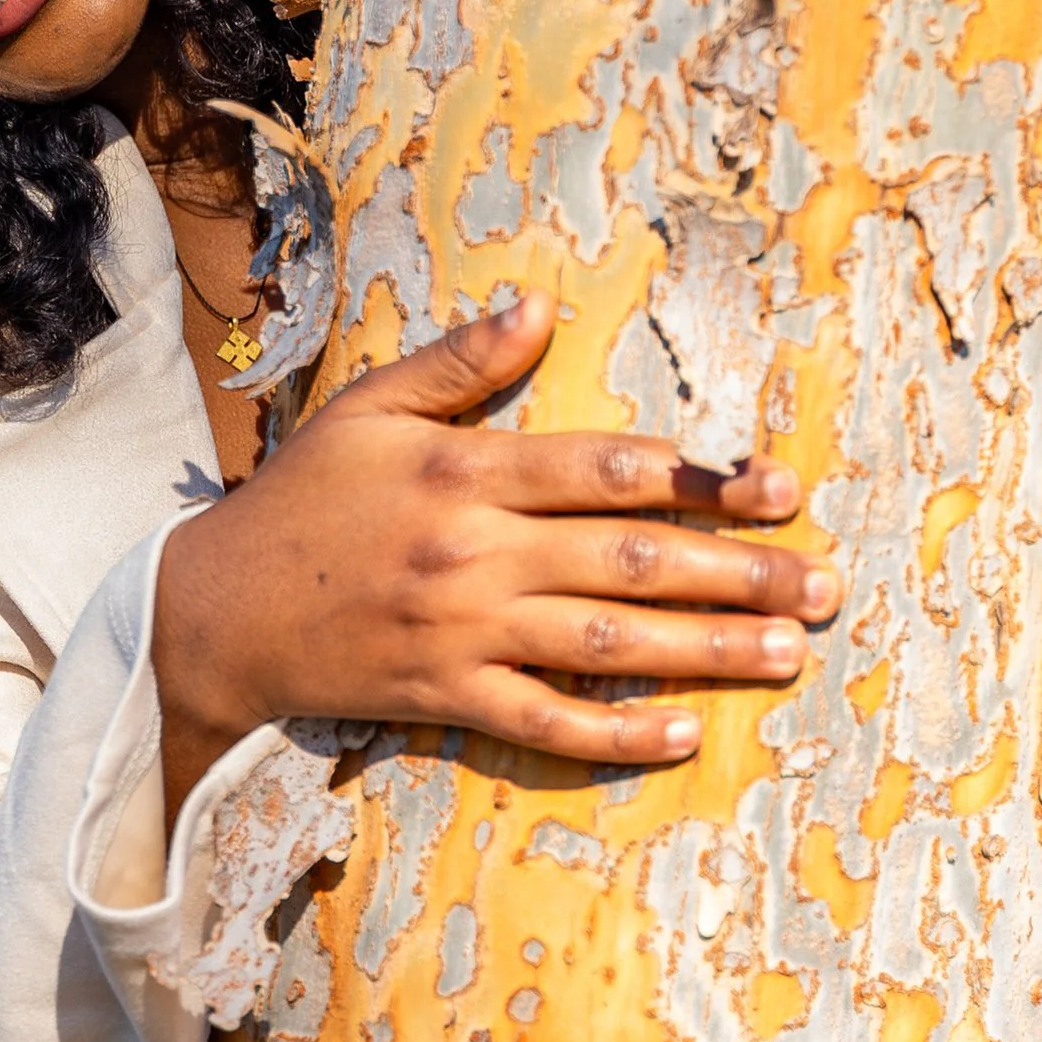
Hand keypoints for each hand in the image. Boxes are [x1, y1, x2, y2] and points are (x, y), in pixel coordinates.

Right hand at [151, 290, 838, 811]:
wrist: (217, 613)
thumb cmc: (300, 498)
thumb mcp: (366, 409)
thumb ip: (456, 362)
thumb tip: (536, 307)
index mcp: (463, 471)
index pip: (605, 470)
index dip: (701, 479)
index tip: (777, 488)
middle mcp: (473, 553)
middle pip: (630, 560)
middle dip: (740, 572)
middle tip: (824, 585)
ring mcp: (462, 632)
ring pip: (607, 641)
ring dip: (707, 650)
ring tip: (788, 652)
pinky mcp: (446, 697)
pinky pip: (546, 722)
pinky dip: (617, 733)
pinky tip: (683, 734)